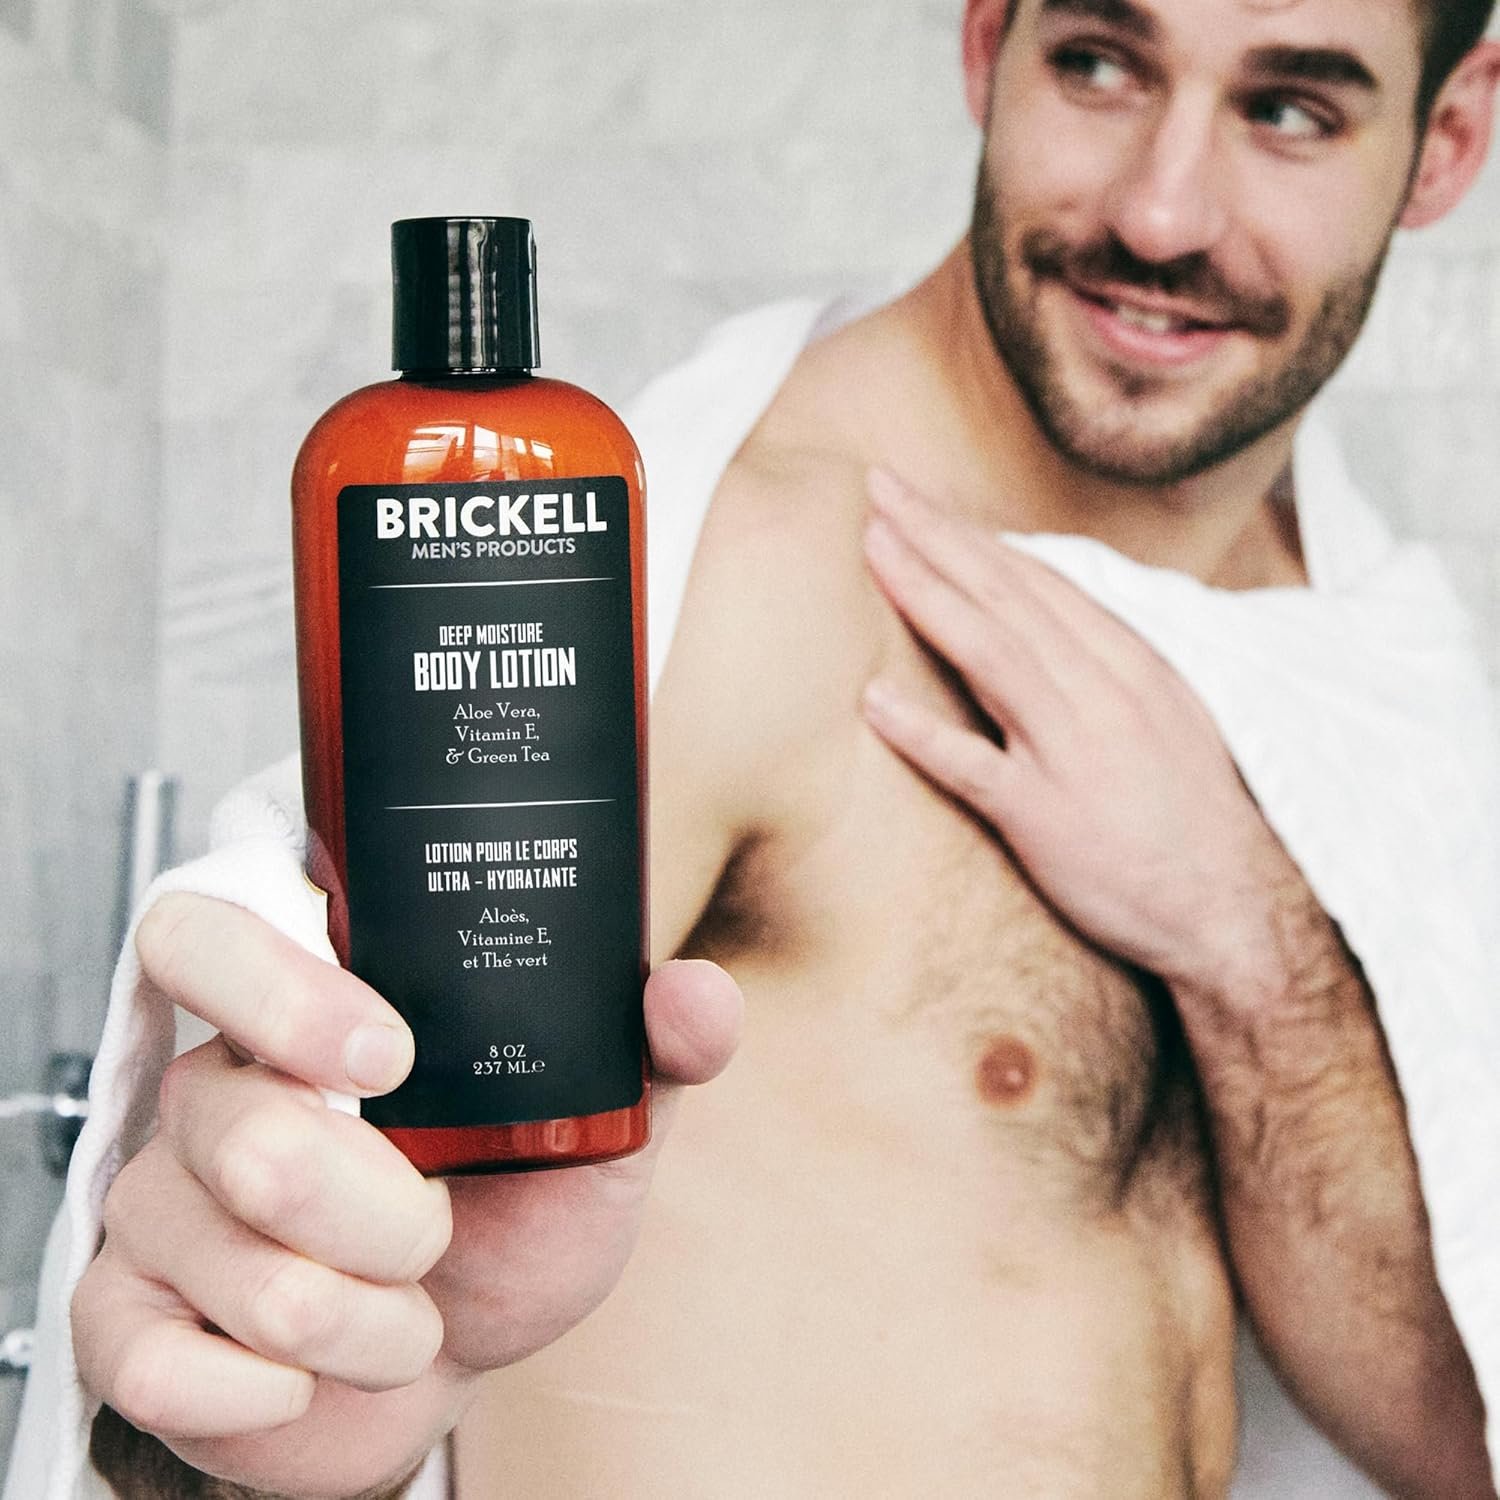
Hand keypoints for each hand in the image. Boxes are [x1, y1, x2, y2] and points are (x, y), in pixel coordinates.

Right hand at [72, 893, 740, 1499]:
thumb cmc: (506, 1215)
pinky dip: (272, 1391)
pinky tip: (310, 1375)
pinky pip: (156, 1359)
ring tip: (408, 1306)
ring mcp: (157, 1200)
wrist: (443, 1354)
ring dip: (369, 1317)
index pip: (209, 932)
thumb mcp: (595, 1131)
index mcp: (312, 1010)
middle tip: (434, 1226)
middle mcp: (216, 1087)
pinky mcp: (124, 1314)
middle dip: (373, 1212)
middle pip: (236, 1124)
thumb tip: (690, 995)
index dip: (280, 990)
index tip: (390, 1061)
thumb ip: (653, 1051)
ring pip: (239, 1259)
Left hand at [859, 467, 1293, 998]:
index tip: (927, 503)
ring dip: (925, 594)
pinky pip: (973, 767)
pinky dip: (921, 731)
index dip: (977, 538)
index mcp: (1129, 665)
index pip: (1041, 583)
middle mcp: (1099, 693)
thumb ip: (1110, 665)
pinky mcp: (1043, 816)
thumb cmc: (1195, 817)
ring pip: (988, 653)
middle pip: (1006, 597)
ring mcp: (1070, 751)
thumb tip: (1060, 622)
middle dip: (938, 536)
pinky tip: (873, 700)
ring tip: (872, 548)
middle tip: (880, 487)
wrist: (1233, 909)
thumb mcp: (1169, 716)